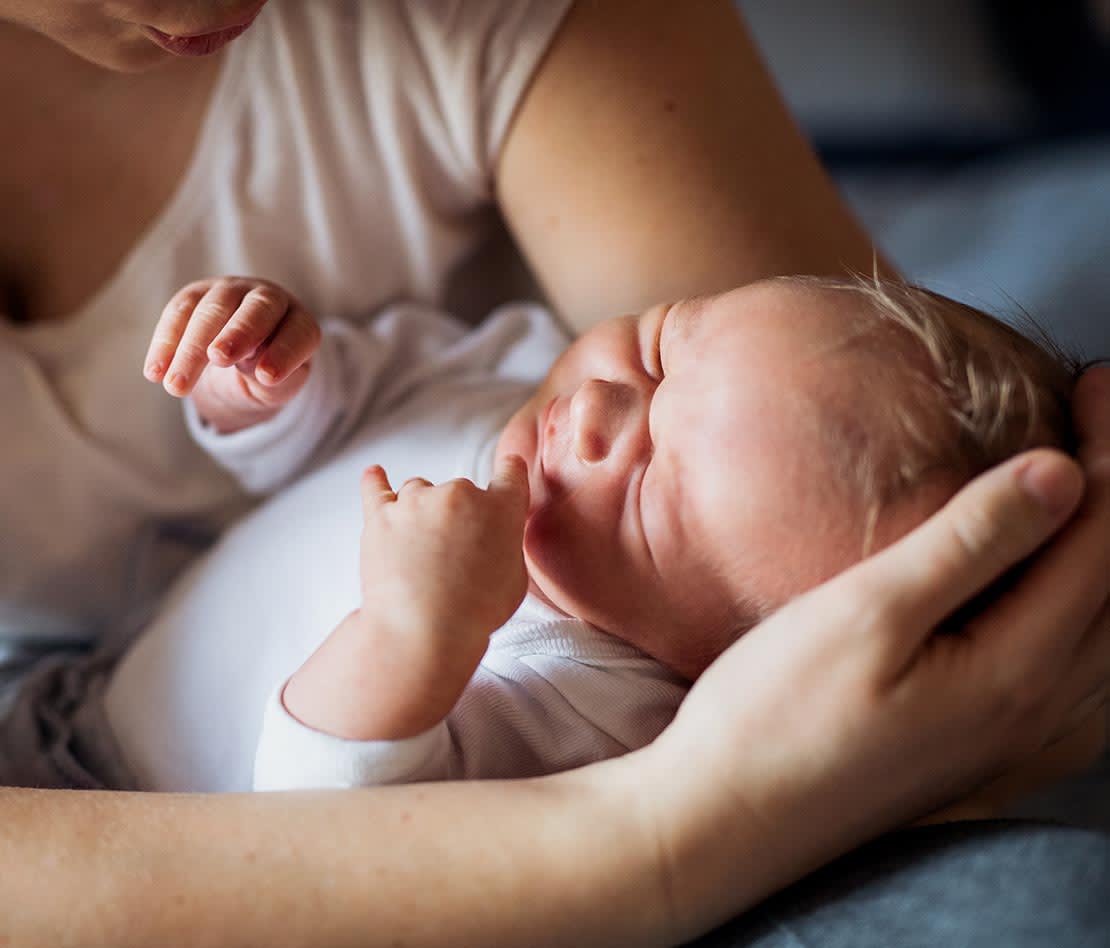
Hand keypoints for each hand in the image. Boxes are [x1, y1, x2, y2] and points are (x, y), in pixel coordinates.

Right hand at [143, 277, 320, 432]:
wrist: (242, 356)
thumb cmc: (265, 373)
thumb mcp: (276, 386)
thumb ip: (272, 379)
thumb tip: (252, 364)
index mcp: (298, 322)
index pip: (298, 333)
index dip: (285, 353)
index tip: (267, 377)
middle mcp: (269, 299)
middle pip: (257, 311)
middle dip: (238, 333)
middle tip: (218, 358)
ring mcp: (232, 292)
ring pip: (211, 311)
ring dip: (190, 348)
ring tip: (176, 386)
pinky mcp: (197, 294)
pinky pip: (178, 313)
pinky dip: (165, 344)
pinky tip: (155, 373)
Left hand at [283, 454, 530, 740]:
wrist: (424, 631)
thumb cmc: (476, 613)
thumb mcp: (516, 578)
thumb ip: (507, 545)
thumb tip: (492, 537)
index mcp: (500, 508)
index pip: (510, 473)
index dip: (509, 474)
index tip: (507, 471)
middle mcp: (459, 494)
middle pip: (460, 490)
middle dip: (460, 514)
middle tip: (455, 554)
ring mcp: (416, 502)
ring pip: (420, 491)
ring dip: (423, 511)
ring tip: (421, 549)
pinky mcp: (380, 516)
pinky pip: (375, 488)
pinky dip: (375, 482)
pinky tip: (375, 474)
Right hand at [639, 367, 1109, 939]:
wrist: (727, 822)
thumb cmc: (776, 715)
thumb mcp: (865, 613)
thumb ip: (967, 544)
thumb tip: (1061, 474)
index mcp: (1015, 668)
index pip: (1099, 540)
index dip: (1109, 453)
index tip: (1096, 382)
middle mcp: (1036, 714)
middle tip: (1104, 421)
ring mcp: (1015, 748)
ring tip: (1097, 504)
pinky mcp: (985, 763)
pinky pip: (1088, 694)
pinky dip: (1102, 635)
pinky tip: (1078, 625)